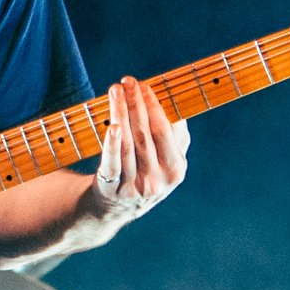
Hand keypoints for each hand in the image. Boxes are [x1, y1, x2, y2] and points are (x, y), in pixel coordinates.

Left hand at [87, 76, 189, 219]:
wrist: (117, 208)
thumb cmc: (146, 174)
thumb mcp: (168, 162)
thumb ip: (176, 137)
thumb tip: (178, 105)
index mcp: (175, 170)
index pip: (164, 131)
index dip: (154, 106)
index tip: (144, 85)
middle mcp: (157, 180)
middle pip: (145, 134)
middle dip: (136, 104)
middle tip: (128, 81)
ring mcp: (134, 187)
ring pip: (127, 144)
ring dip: (120, 113)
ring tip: (115, 90)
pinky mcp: (112, 190)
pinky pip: (112, 164)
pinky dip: (112, 144)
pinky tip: (112, 125)